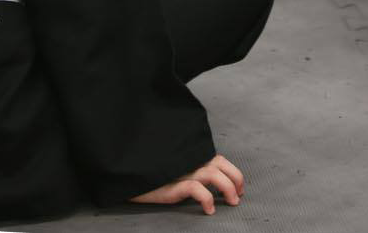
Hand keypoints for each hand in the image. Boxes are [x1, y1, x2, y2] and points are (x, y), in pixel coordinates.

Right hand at [129, 154, 244, 214]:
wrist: (129, 176)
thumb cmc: (152, 175)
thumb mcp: (175, 171)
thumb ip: (191, 171)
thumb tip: (212, 184)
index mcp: (191, 156)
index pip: (219, 160)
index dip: (233, 172)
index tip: (239, 187)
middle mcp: (189, 161)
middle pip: (221, 164)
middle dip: (236, 179)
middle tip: (238, 196)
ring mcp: (181, 171)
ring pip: (213, 174)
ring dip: (228, 188)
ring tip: (231, 202)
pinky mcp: (172, 184)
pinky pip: (196, 189)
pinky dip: (206, 198)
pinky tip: (209, 210)